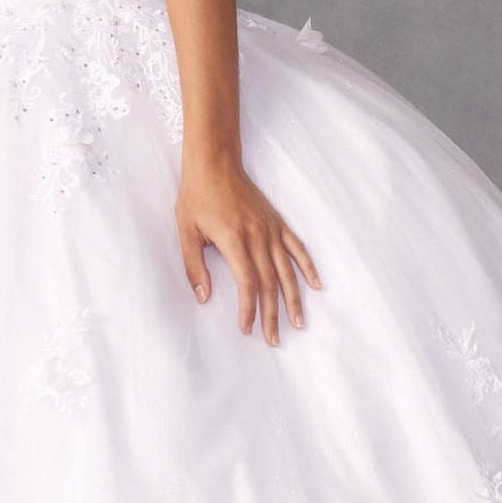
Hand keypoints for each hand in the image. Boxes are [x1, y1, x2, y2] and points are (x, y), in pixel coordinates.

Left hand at [176, 150, 322, 343]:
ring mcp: (271, 229)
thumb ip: (194, 266)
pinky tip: (316, 285)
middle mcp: (258, 236)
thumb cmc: (197, 196)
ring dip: (294, 298)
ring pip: (287, 270)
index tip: (247, 328)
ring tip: (298, 322)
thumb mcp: (186, 232)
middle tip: (274, 339)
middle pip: (270, 283)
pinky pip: (297, 247)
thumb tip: (203, 297)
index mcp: (234, 240)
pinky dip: (307, 267)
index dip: (249, 308)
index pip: (247, 283)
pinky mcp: (277, 222)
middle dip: (272, 314)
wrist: (215, 163)